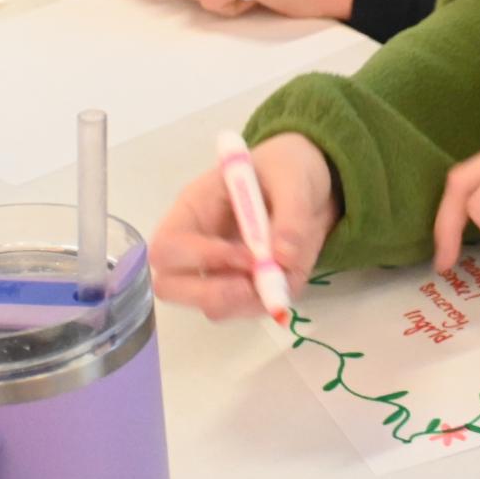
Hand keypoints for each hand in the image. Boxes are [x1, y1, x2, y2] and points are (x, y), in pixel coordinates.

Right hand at [150, 132, 337, 317]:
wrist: (312, 185)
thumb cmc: (286, 168)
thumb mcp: (292, 176)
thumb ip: (291, 213)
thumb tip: (283, 257)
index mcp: (193, 211)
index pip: (168, 247)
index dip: (199, 258)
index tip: (248, 255)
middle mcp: (196, 247)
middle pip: (171, 287)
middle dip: (211, 294)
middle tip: (252, 286)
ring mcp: (219, 274)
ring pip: (214, 307)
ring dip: (250, 299)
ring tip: (286, 267)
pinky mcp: (246, 291)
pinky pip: (248, 311)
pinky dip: (271, 301)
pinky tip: (290, 271)